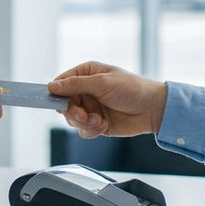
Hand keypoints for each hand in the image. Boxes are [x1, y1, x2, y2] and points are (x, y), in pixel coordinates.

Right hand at [47, 62, 166, 137]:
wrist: (152, 109)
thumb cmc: (132, 89)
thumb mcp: (101, 83)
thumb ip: (75, 85)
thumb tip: (52, 86)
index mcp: (86, 74)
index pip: (61, 83)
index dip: (57, 94)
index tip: (56, 103)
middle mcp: (86, 91)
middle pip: (64, 104)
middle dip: (73, 112)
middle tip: (83, 115)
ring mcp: (91, 108)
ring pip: (72, 120)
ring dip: (84, 122)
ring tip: (98, 120)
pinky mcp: (96, 123)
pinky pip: (83, 130)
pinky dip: (92, 130)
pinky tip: (104, 125)